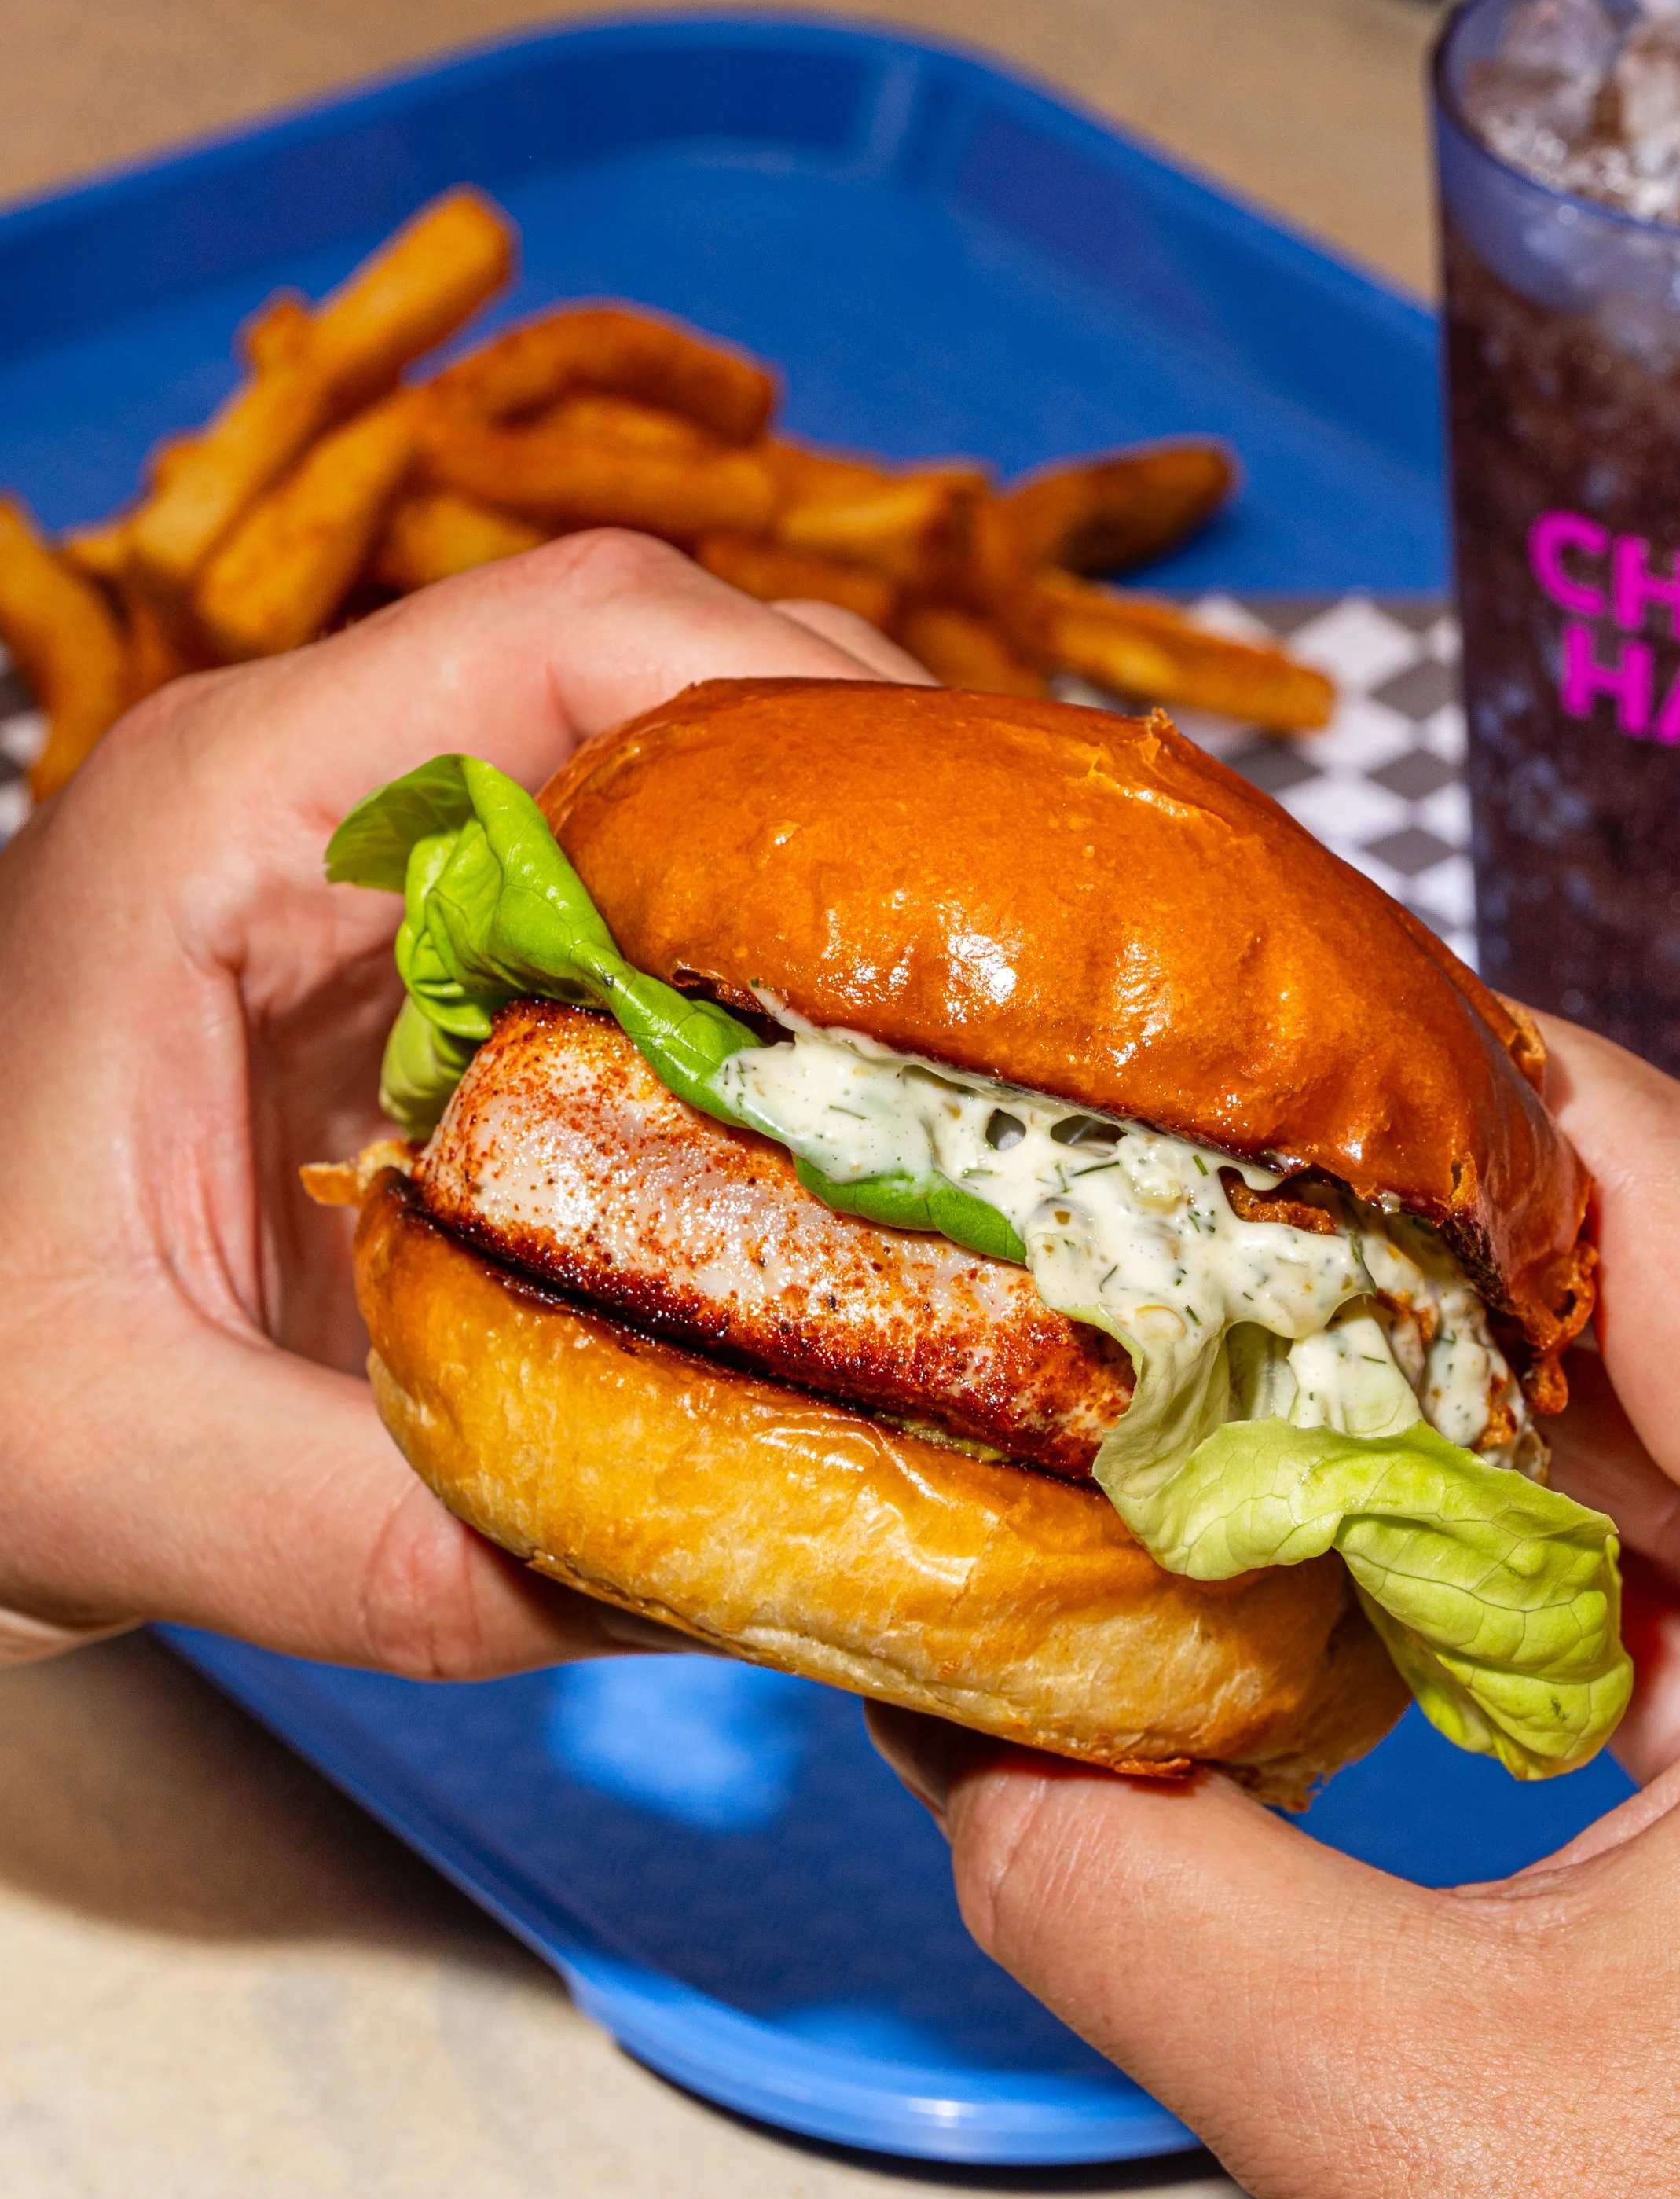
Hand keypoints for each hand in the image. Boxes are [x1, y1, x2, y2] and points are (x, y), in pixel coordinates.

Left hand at [0, 531, 910, 1670]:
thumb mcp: (112, 1472)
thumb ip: (383, 1531)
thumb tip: (702, 1572)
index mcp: (223, 813)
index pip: (565, 626)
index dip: (802, 694)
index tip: (962, 857)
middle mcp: (319, 799)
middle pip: (671, 673)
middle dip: (882, 792)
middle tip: (1048, 960)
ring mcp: (381, 883)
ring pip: (677, 788)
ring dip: (845, 889)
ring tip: (1005, 1028)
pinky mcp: (426, 983)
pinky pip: (645, 922)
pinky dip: (776, 988)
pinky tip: (868, 1111)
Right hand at [873, 1028, 1679, 2198]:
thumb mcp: (1373, 2116)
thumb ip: (1113, 1882)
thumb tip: (918, 1701)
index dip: (1506, 1083)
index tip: (1302, 1023)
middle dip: (1466, 1208)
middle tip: (1238, 1150)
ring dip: (1492, 1364)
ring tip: (1272, 1309)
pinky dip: (1529, 1511)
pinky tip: (1373, 1532)